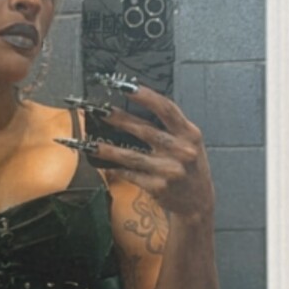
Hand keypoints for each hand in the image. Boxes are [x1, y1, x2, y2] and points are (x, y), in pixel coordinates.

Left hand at [82, 86, 214, 222]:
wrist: (198, 201)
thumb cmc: (190, 167)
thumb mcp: (190, 143)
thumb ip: (172, 127)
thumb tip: (138, 105)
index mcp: (190, 134)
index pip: (166, 109)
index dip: (145, 95)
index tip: (124, 86)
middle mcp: (181, 151)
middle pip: (144, 130)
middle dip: (118, 119)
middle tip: (99, 110)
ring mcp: (169, 170)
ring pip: (131, 156)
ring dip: (108, 148)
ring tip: (90, 142)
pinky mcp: (158, 187)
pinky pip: (130, 175)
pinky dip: (115, 169)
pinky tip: (102, 164)